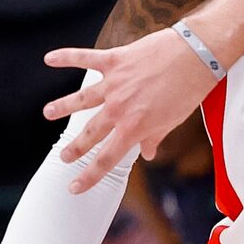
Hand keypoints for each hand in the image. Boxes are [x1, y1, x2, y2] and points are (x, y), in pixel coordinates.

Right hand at [43, 27, 221, 192]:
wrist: (196, 56)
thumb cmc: (188, 91)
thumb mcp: (173, 121)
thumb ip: (155, 138)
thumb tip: (148, 154)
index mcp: (133, 128)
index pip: (106, 159)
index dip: (89, 176)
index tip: (75, 187)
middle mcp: (119, 109)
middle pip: (90, 133)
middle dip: (75, 148)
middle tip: (62, 157)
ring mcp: (114, 84)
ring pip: (81, 99)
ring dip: (62, 106)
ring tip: (47, 113)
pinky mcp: (114, 61)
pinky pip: (85, 58)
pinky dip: (66, 57)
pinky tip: (49, 58)